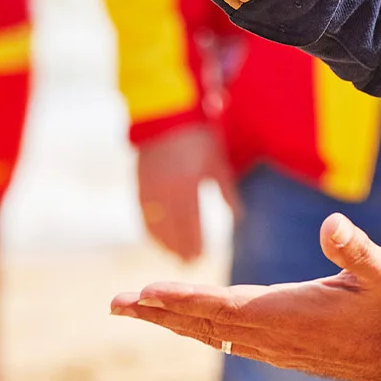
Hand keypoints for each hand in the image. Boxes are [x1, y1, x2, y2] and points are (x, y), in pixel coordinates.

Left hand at [112, 212, 380, 380]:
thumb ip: (355, 248)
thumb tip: (332, 225)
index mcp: (293, 315)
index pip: (224, 307)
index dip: (183, 298)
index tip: (145, 292)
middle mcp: (278, 337)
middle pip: (205, 324)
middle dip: (160, 311)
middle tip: (116, 302)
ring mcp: (279, 348)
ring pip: (213, 335)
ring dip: (173, 321)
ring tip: (139, 309)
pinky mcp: (285, 351)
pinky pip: (230, 341)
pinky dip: (200, 330)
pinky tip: (189, 324)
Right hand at [137, 125, 235, 261]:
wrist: (167, 115)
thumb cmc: (200, 138)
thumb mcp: (218, 163)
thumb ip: (228, 193)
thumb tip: (240, 219)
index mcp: (188, 187)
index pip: (192, 225)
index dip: (195, 243)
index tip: (200, 258)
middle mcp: (166, 192)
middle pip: (173, 229)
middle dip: (181, 248)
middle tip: (189, 265)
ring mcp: (150, 190)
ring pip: (155, 225)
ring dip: (164, 243)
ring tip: (174, 256)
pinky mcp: (139, 186)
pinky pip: (144, 215)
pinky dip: (150, 230)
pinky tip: (157, 239)